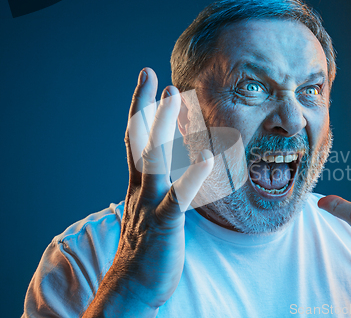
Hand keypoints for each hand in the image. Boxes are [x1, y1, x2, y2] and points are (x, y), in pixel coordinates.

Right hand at [114, 68, 212, 307]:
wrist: (134, 285)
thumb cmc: (147, 246)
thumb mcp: (149, 207)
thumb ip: (157, 185)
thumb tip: (166, 167)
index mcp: (139, 184)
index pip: (135, 139)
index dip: (140, 110)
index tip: (147, 83)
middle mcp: (141, 188)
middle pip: (139, 140)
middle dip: (145, 107)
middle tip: (152, 77)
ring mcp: (150, 203)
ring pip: (154, 159)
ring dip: (162, 127)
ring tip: (172, 97)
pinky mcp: (164, 223)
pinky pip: (178, 197)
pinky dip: (191, 178)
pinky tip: (206, 160)